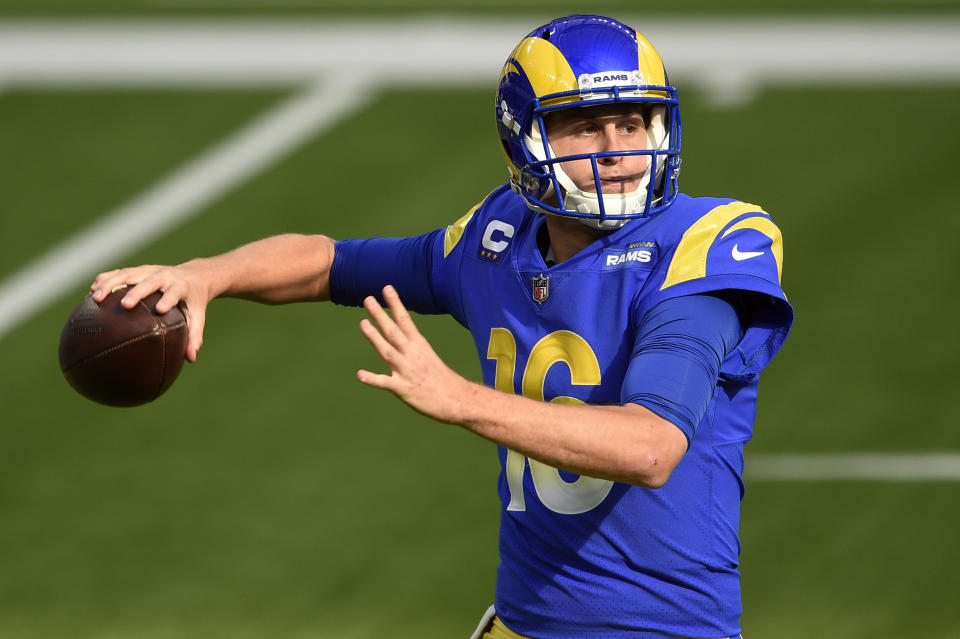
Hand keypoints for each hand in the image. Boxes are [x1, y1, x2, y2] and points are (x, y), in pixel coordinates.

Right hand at [90, 260, 214, 361]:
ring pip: (129, 274)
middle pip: (149, 281)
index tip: (160, 310)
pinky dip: (106, 279)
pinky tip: (92, 290)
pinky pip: (120, 272)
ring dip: (112, 284)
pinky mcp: (139, 270)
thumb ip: (195, 336)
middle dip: (137, 292)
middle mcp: (165, 275)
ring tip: (96, 298)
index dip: (168, 299)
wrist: (194, 274)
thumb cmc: (194, 301)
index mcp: (181, 286)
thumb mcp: (198, 316)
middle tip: (125, 305)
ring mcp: (150, 270)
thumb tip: (190, 359)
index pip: (174, 292)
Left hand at [357, 285, 470, 422]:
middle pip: (393, 331)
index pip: (405, 320)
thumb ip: (412, 348)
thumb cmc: (442, 380)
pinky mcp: (404, 389)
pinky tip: (360, 375)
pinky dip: (372, 379)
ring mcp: (407, 371)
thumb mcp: (428, 357)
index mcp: (419, 345)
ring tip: (363, 323)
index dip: (395, 304)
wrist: (457, 400)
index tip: (386, 288)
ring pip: (387, 351)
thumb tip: (400, 338)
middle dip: (380, 315)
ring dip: (374, 337)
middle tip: (367, 299)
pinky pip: (385, 383)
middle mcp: (412, 355)